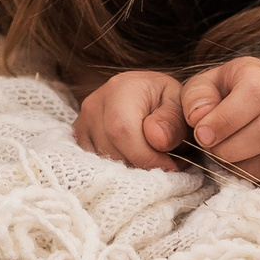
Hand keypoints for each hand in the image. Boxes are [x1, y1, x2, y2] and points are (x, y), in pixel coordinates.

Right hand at [72, 70, 188, 170]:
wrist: (147, 95)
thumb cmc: (166, 100)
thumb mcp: (179, 102)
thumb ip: (173, 120)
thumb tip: (157, 140)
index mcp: (120, 89)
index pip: (123, 131)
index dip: (146, 157)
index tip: (170, 166)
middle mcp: (94, 104)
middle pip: (111, 150)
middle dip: (141, 166)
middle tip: (165, 165)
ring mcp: (83, 122)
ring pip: (100, 162)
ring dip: (129, 170)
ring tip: (151, 161)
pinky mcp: (79, 138)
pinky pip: (93, 164)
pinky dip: (115, 170)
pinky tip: (133, 161)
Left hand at [181, 56, 259, 186]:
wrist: (250, 106)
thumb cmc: (222, 98)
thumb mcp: (202, 89)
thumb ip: (196, 99)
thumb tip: (201, 119)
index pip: (256, 93)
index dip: (226, 119)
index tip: (203, 135)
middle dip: (232, 150)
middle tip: (214, 152)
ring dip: (246, 169)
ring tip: (230, 162)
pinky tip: (251, 172)